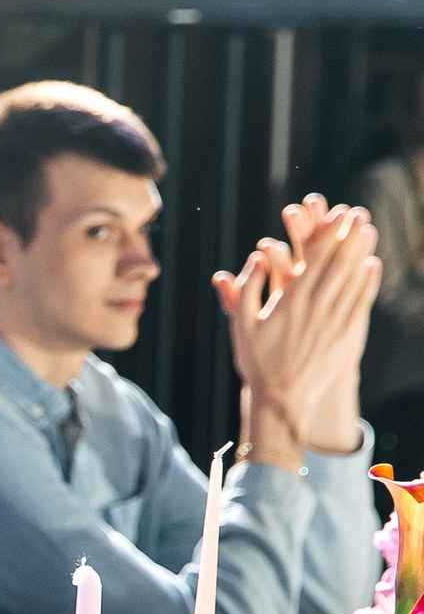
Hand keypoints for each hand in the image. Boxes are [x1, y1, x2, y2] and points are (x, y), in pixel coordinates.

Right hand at [214, 199, 378, 462]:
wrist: (283, 399)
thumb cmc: (258, 362)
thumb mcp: (240, 325)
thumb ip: (246, 289)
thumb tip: (257, 258)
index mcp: (290, 303)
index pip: (315, 261)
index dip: (329, 235)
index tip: (338, 216)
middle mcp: (316, 308)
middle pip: (338, 264)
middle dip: (349, 236)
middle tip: (359, 214)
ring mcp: (335, 321)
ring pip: (353, 279)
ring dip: (362, 252)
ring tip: (369, 230)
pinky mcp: (347, 334)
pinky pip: (361, 301)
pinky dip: (368, 281)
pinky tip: (373, 265)